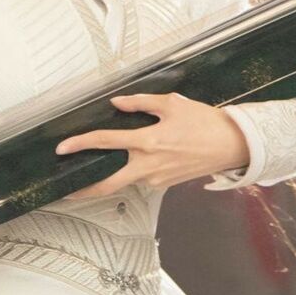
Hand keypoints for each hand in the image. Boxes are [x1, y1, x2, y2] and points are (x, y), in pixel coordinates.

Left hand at [55, 92, 250, 198]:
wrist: (232, 145)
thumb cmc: (205, 123)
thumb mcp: (172, 104)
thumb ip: (140, 103)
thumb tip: (117, 103)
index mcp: (148, 142)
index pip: (105, 142)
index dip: (80, 144)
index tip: (62, 148)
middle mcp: (149, 165)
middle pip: (108, 183)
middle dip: (84, 190)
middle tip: (66, 191)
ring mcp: (157, 178)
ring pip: (125, 181)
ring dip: (108, 178)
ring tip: (93, 171)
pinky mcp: (164, 184)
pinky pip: (141, 179)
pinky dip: (131, 172)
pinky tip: (131, 163)